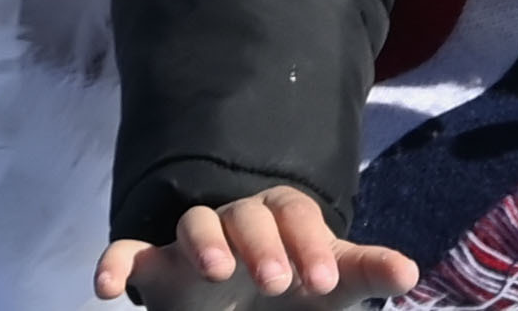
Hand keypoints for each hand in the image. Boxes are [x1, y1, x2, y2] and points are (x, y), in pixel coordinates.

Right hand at [97, 190, 416, 306]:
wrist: (248, 303)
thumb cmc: (297, 284)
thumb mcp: (332, 283)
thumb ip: (365, 271)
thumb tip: (412, 272)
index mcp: (283, 216)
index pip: (297, 216)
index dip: (310, 245)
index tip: (322, 282)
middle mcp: (237, 220)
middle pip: (246, 214)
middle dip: (262, 244)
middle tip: (277, 282)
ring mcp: (194, 240)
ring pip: (194, 221)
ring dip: (204, 241)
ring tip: (218, 271)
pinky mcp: (156, 266)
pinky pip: (129, 251)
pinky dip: (114, 261)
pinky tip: (105, 286)